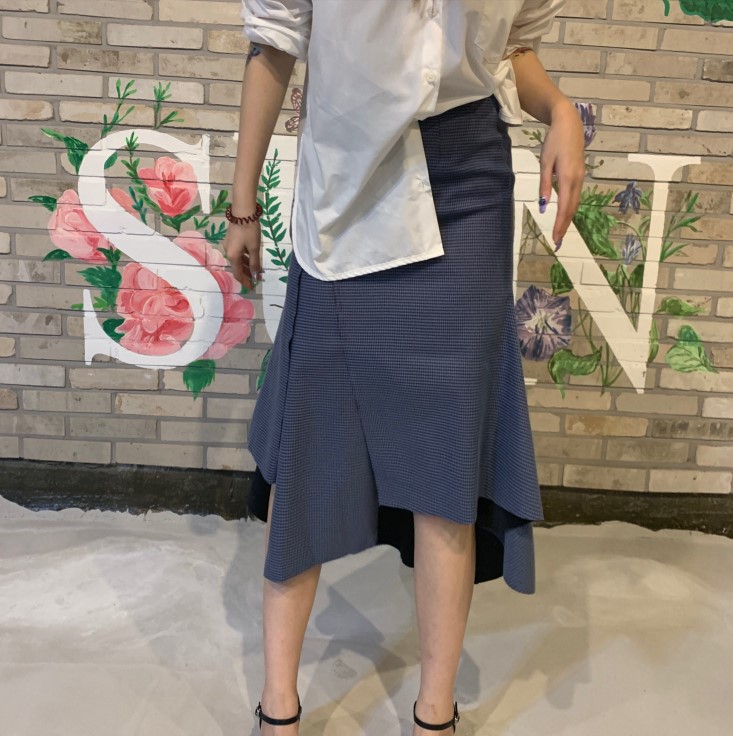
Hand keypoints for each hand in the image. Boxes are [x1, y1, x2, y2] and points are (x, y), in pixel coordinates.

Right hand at [224, 218, 261, 289]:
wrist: (242, 212)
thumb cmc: (249, 231)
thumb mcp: (254, 248)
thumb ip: (255, 263)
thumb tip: (255, 276)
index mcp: (233, 256)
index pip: (238, 274)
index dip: (246, 282)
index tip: (253, 287)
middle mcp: (228, 252)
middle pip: (238, 268)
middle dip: (248, 274)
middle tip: (258, 279)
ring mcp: (229, 246)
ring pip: (239, 260)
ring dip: (247, 266)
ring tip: (257, 270)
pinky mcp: (232, 240)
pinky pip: (239, 253)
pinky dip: (245, 258)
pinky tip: (253, 259)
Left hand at [538, 97, 585, 250]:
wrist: (569, 124)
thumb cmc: (554, 142)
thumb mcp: (545, 162)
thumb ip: (545, 185)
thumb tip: (544, 206)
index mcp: (568, 178)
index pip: (564, 207)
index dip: (560, 224)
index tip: (555, 238)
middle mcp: (577, 180)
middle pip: (572, 208)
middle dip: (564, 226)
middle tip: (558, 242)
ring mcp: (580, 177)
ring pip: (575, 203)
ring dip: (568, 219)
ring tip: (560, 233)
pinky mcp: (580, 174)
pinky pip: (575, 196)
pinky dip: (570, 208)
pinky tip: (564, 215)